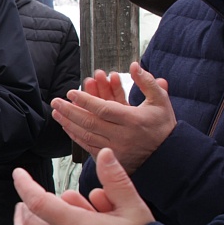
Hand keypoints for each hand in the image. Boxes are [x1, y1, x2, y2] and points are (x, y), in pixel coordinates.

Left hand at [51, 62, 174, 171]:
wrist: (168, 155)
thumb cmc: (162, 124)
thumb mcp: (160, 100)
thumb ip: (147, 82)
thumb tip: (134, 65)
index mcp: (133, 120)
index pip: (104, 109)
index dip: (85, 100)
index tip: (71, 92)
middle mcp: (123, 136)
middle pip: (90, 123)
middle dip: (70, 111)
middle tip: (55, 101)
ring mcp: (116, 150)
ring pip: (86, 136)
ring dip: (69, 123)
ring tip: (56, 112)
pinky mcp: (112, 159)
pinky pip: (88, 146)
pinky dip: (76, 136)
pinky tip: (67, 126)